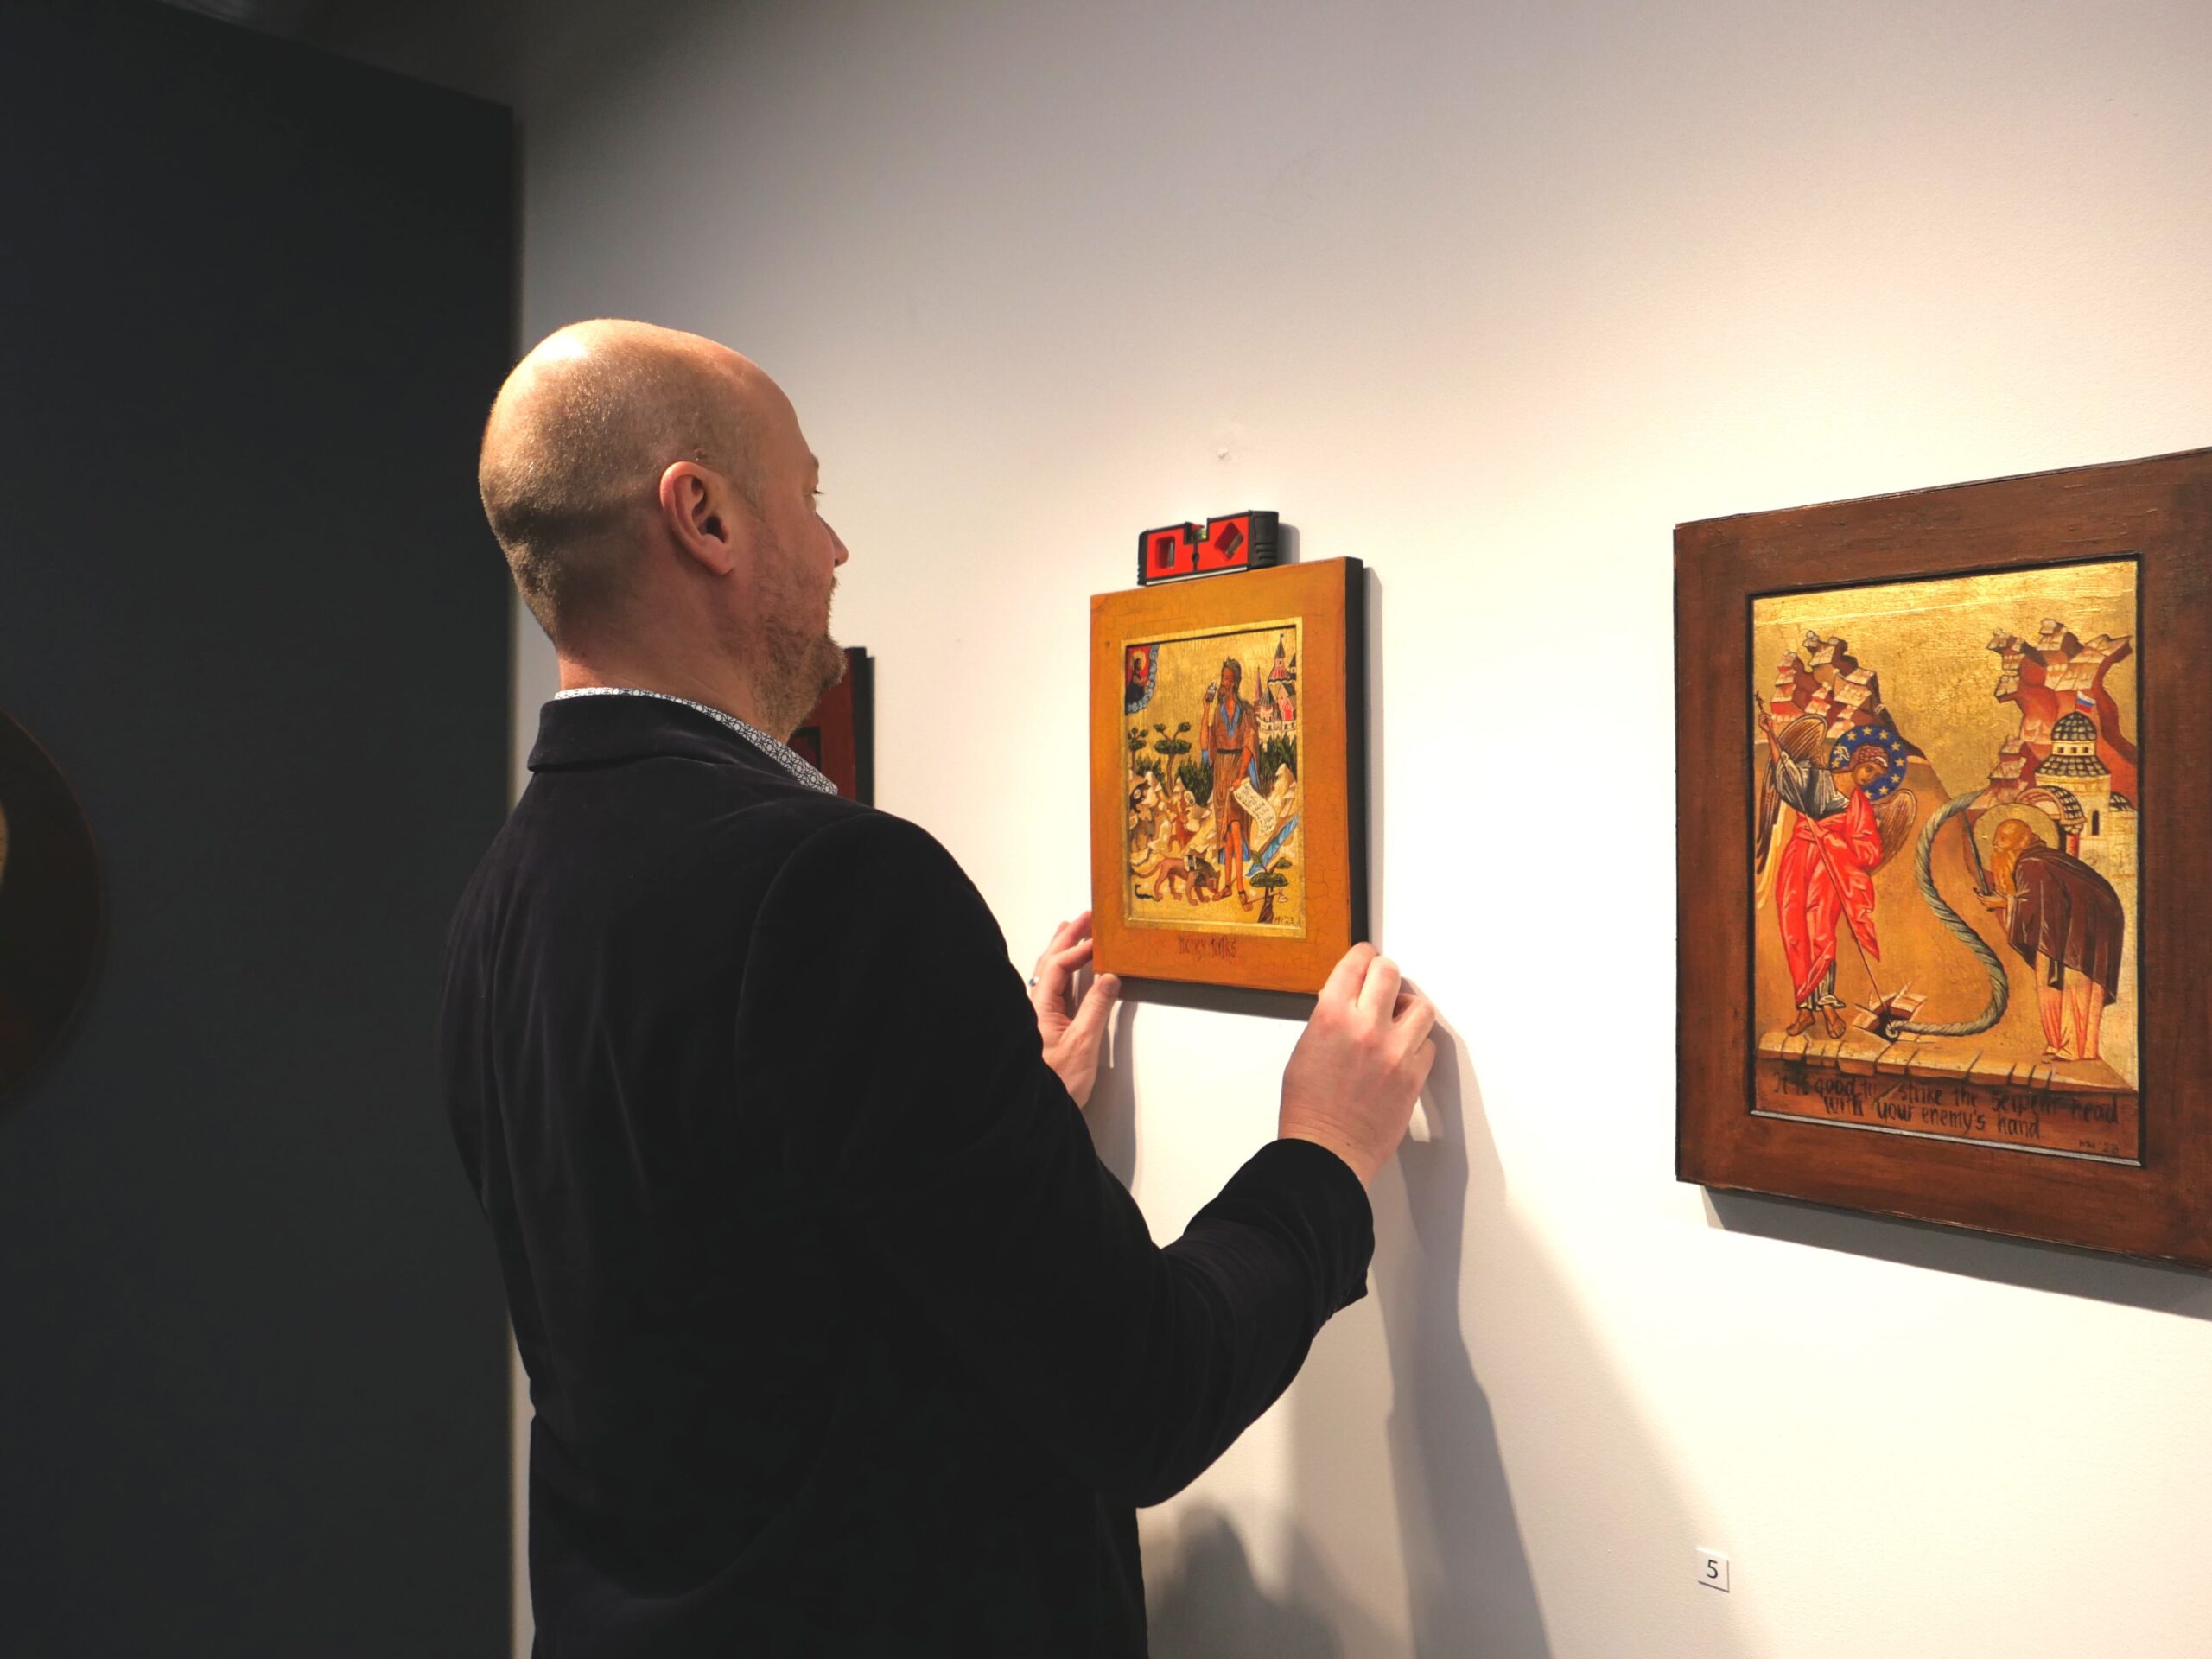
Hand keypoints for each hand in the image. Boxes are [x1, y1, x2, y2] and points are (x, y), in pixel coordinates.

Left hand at [1031, 910, 1120, 1108]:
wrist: (1038, 1114)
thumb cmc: (1058, 1083)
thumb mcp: (1084, 1045)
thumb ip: (1098, 1008)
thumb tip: (1109, 976)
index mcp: (1038, 1008)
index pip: (1057, 966)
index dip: (1078, 949)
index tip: (1099, 938)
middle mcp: (1033, 1008)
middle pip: (1048, 964)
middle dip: (1066, 938)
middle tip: (1085, 917)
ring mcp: (1037, 1016)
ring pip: (1048, 975)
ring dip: (1062, 950)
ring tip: (1073, 930)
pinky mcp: (1044, 1027)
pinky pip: (1053, 988)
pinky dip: (1064, 971)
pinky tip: (1071, 969)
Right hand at [1279, 943, 1437, 1187]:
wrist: (1327, 1151)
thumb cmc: (1309, 1109)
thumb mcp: (1305, 1049)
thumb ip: (1330, 1019)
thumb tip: (1347, 1002)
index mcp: (1331, 1017)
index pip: (1356, 963)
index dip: (1363, 956)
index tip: (1367, 957)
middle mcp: (1366, 1028)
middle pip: (1391, 974)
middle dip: (1385, 974)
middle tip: (1383, 982)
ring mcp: (1395, 1052)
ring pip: (1420, 1007)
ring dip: (1408, 1008)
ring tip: (1397, 1019)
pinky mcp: (1413, 1077)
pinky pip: (1428, 1044)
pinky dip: (1417, 1044)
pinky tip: (1403, 1051)